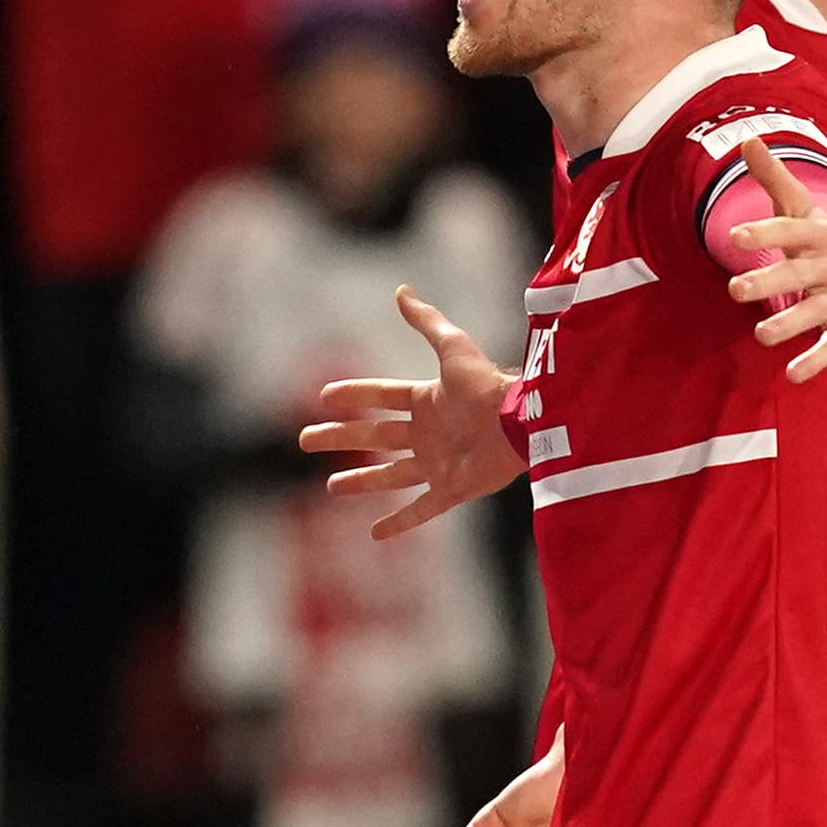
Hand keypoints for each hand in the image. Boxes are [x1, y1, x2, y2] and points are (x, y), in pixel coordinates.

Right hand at [298, 285, 523, 538]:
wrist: (520, 422)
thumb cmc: (488, 385)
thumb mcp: (453, 348)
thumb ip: (427, 323)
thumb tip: (401, 291)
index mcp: (428, 400)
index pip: (381, 397)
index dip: (354, 395)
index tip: (323, 397)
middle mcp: (430, 433)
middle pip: (375, 436)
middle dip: (341, 437)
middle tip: (306, 440)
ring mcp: (440, 463)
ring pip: (391, 475)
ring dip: (362, 481)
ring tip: (332, 486)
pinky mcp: (453, 490)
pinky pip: (421, 510)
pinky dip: (399, 523)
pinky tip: (375, 534)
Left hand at [723, 137, 826, 382]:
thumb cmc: (824, 237)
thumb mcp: (803, 206)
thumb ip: (774, 176)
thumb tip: (746, 138)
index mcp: (819, 235)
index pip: (791, 230)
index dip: (764, 231)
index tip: (735, 235)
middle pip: (799, 275)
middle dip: (770, 281)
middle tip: (735, 289)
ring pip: (815, 314)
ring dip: (790, 325)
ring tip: (761, 335)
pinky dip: (816, 361)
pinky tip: (793, 375)